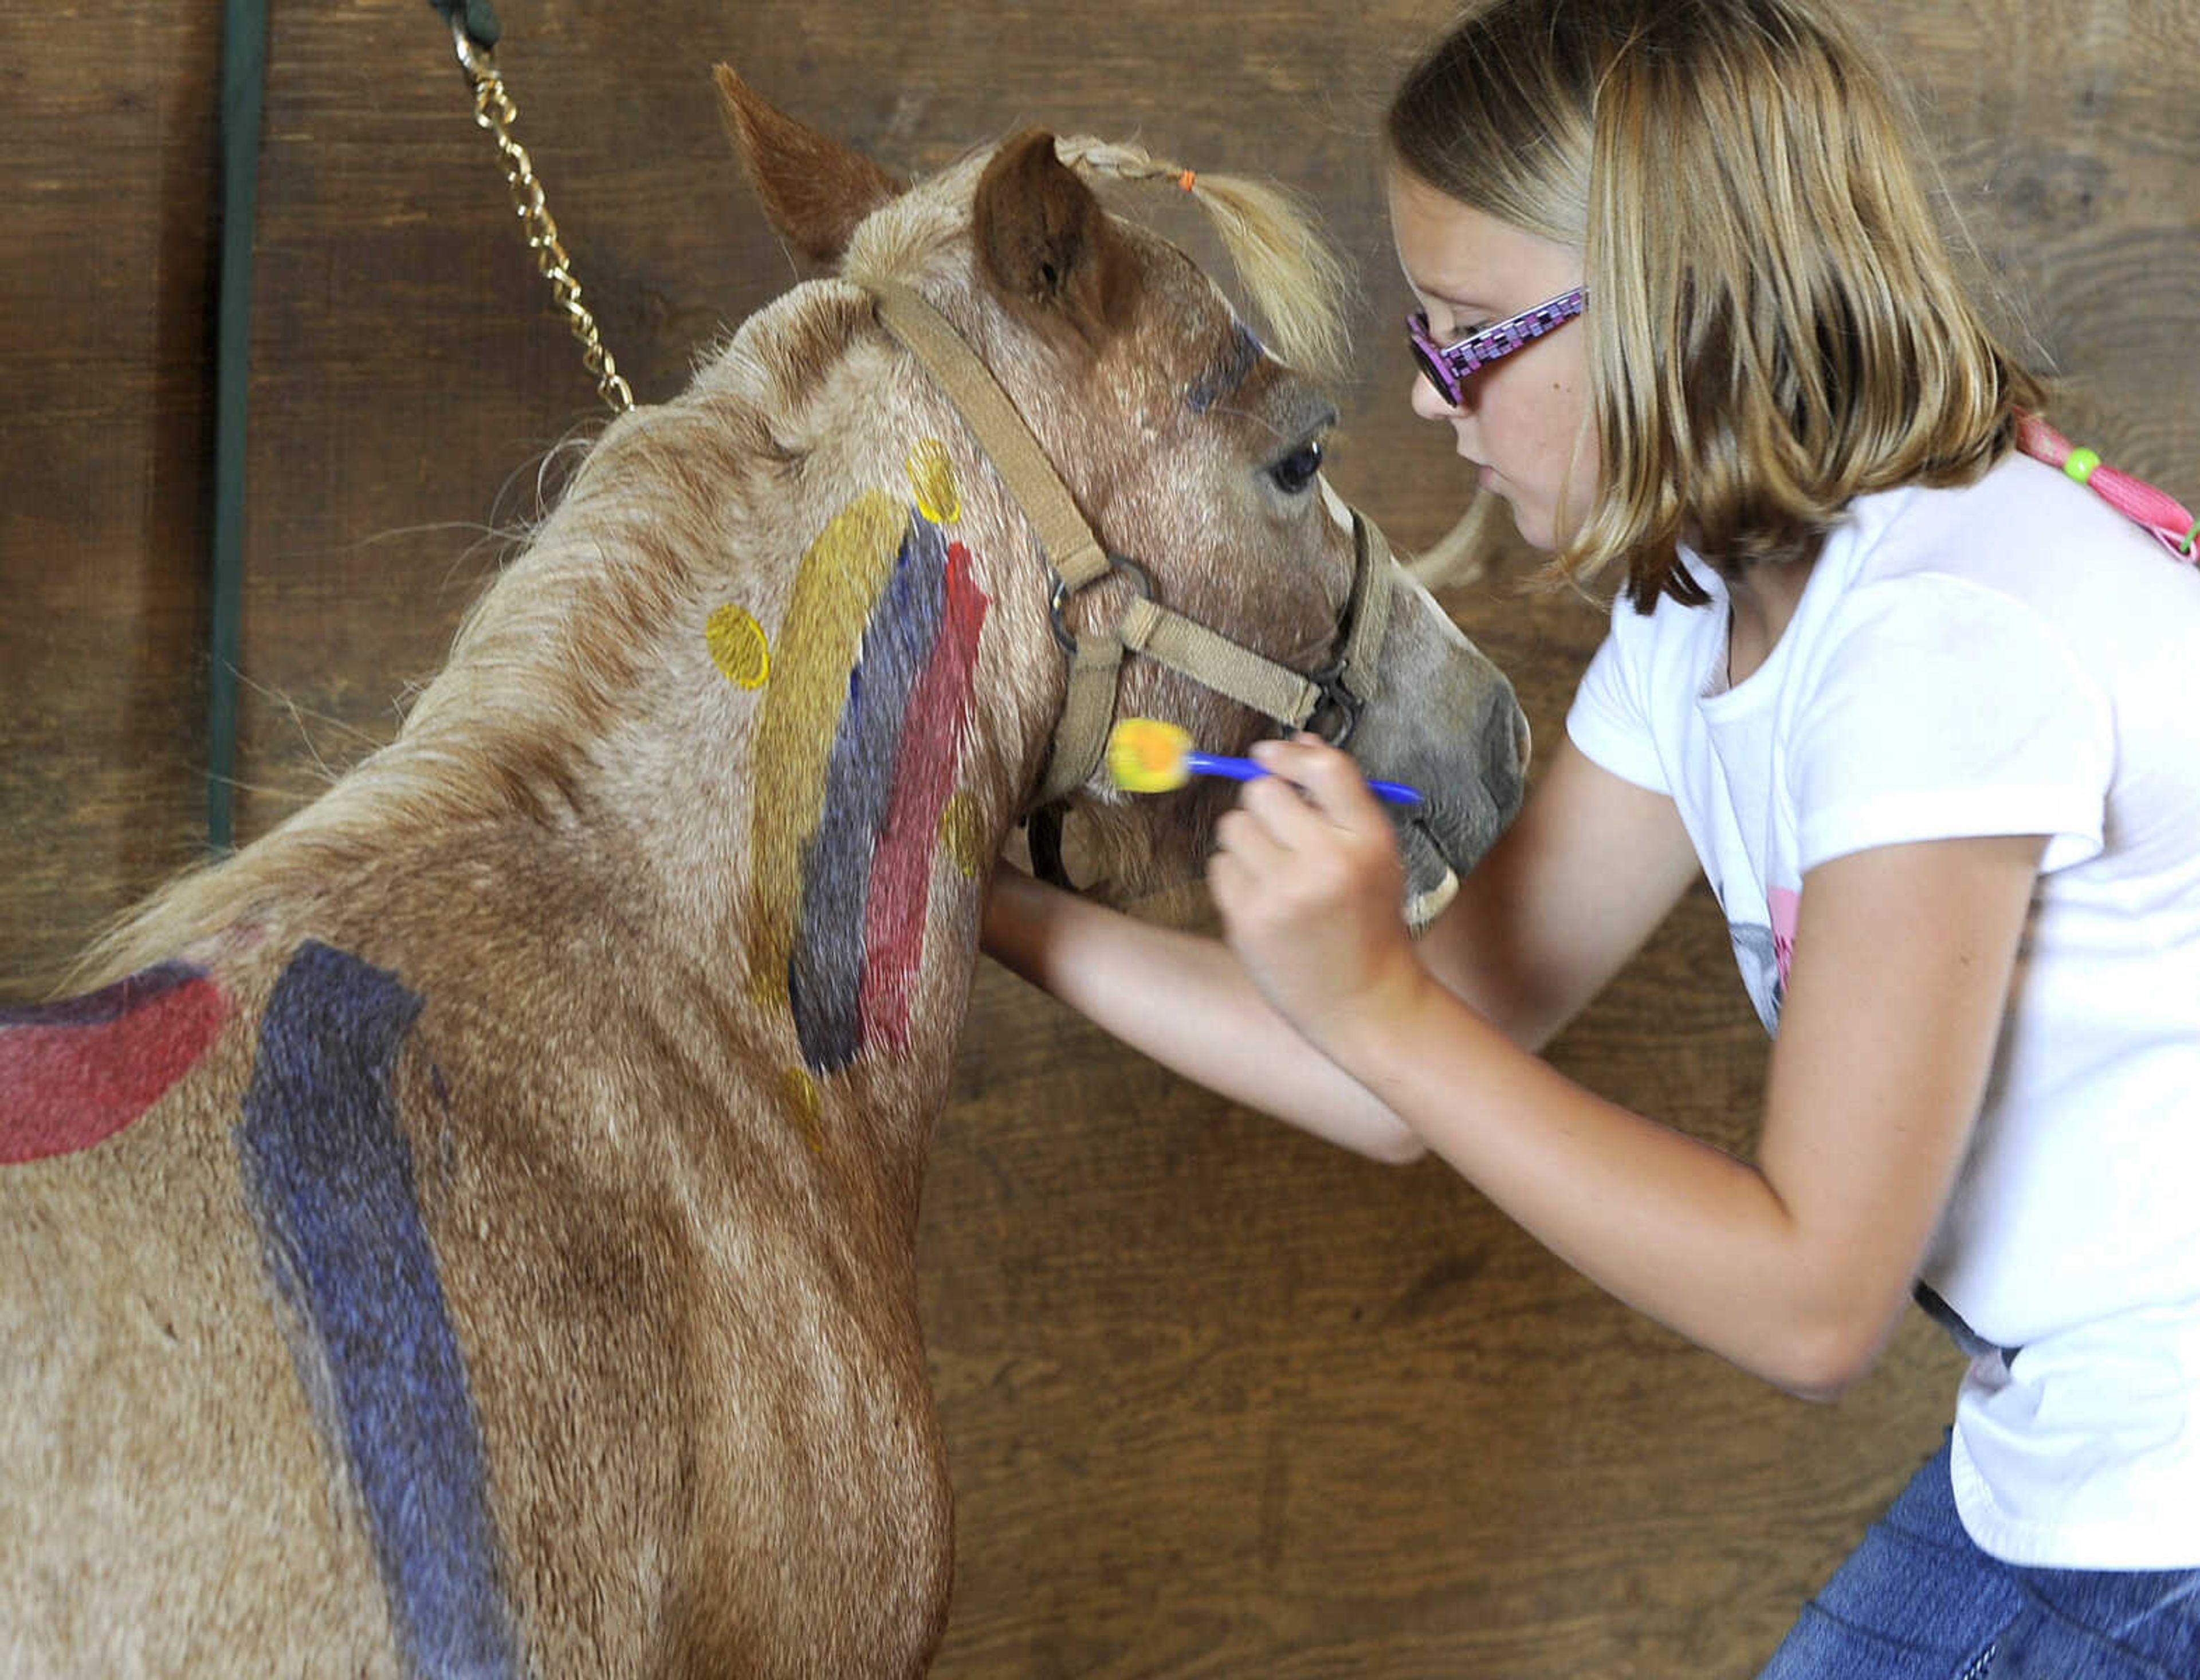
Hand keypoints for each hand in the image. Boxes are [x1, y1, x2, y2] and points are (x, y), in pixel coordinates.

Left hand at [1206, 734, 1430, 1060]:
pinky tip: (1264, 902)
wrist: (1364, 1001)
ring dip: (1246, 842)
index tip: (1266, 755)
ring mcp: (1285, 893)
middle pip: (1262, 791)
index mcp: (1369, 839)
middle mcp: (1328, 861)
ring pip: (1232, 827)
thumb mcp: (1376, 856)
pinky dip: (1235, 878)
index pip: (1324, 768)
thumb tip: (1298, 742)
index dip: (1287, 754)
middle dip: (1264, 805)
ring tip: (1275, 873)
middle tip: (1282, 835)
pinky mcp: (1249, 920)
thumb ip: (1340, 799)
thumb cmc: (1367, 921)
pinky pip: (1219, 867)